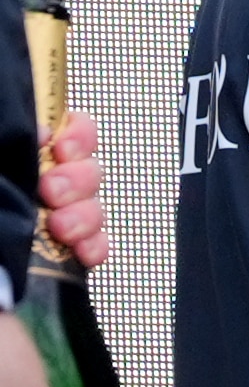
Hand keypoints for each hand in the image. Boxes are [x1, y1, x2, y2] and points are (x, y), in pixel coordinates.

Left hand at [37, 105, 108, 275]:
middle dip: (79, 178)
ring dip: (86, 214)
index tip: (59, 146)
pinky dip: (95, 246)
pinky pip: (97, 244)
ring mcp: (54, 222)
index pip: (66, 129)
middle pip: (87, 166)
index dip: (75, 133)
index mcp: (23, 162)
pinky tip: (81, 252)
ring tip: (61, 228)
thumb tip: (45, 130)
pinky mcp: (62, 257)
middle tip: (52, 190)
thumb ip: (13, 144)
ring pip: (94, 205)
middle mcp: (41, 188)